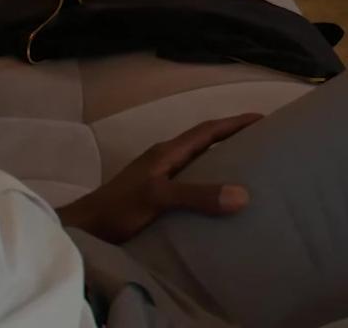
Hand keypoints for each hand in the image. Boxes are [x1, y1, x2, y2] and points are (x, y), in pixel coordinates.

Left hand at [58, 113, 262, 243]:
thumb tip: (242, 194)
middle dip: (233, 138)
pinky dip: (208, 182)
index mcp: (167, 153)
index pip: (207, 130)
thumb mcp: (158, 198)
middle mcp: (164, 160)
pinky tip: (217, 199)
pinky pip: (190, 181)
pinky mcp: (154, 195)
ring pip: (197, 162)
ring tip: (248, 168)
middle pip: (204, 142)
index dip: (235, 123)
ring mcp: (158, 177)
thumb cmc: (117, 209)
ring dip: (221, 160)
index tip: (263, 118)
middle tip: (263, 142)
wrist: (84, 230)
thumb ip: (197, 195)